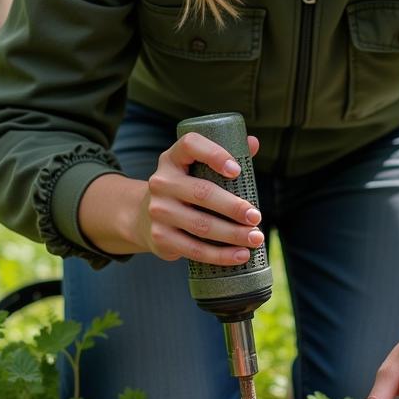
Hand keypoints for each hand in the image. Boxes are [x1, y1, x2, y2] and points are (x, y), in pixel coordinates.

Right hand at [133, 130, 264, 264]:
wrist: (143, 217)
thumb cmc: (184, 188)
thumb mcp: (195, 168)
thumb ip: (224, 156)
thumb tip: (252, 143)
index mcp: (173, 158)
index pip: (191, 145)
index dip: (215, 154)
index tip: (237, 170)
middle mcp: (161, 182)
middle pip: (202, 193)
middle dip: (234, 207)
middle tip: (256, 216)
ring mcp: (158, 211)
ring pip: (201, 225)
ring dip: (233, 234)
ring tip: (256, 238)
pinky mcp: (160, 237)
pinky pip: (194, 249)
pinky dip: (220, 255)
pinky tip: (240, 255)